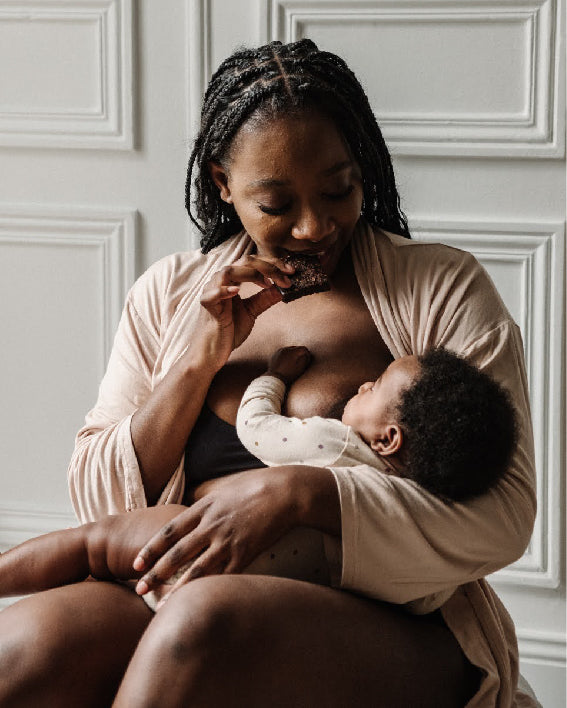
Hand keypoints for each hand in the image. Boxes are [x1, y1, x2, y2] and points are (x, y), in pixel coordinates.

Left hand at [132, 468, 298, 602]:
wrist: (283, 492)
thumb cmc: (254, 486)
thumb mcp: (222, 489)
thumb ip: (203, 501)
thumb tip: (188, 504)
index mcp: (203, 508)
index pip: (169, 532)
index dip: (151, 549)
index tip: (136, 563)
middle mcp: (211, 526)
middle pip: (177, 553)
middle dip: (155, 572)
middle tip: (138, 588)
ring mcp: (228, 541)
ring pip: (196, 569)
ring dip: (176, 588)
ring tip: (161, 604)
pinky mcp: (245, 553)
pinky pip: (223, 576)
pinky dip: (209, 590)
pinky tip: (199, 602)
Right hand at [195, 255, 294, 370]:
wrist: (211, 352)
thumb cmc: (228, 331)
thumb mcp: (252, 312)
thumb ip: (264, 299)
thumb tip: (282, 288)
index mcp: (232, 280)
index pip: (253, 262)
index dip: (273, 264)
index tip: (291, 272)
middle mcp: (221, 281)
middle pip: (244, 262)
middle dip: (268, 266)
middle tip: (287, 275)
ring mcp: (211, 292)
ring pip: (228, 271)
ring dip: (251, 274)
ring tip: (268, 283)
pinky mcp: (206, 306)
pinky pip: (212, 294)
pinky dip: (224, 290)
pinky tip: (237, 292)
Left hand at [267, 346, 311, 384]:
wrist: (275, 378)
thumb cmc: (289, 374)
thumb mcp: (300, 368)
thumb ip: (305, 359)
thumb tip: (306, 354)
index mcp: (293, 352)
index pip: (303, 348)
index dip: (307, 354)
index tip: (307, 360)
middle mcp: (286, 349)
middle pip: (296, 347)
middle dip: (300, 353)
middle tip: (301, 360)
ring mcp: (280, 351)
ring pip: (290, 349)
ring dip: (293, 353)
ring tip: (293, 362)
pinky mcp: (275, 354)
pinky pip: (284, 352)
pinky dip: (287, 355)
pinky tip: (287, 362)